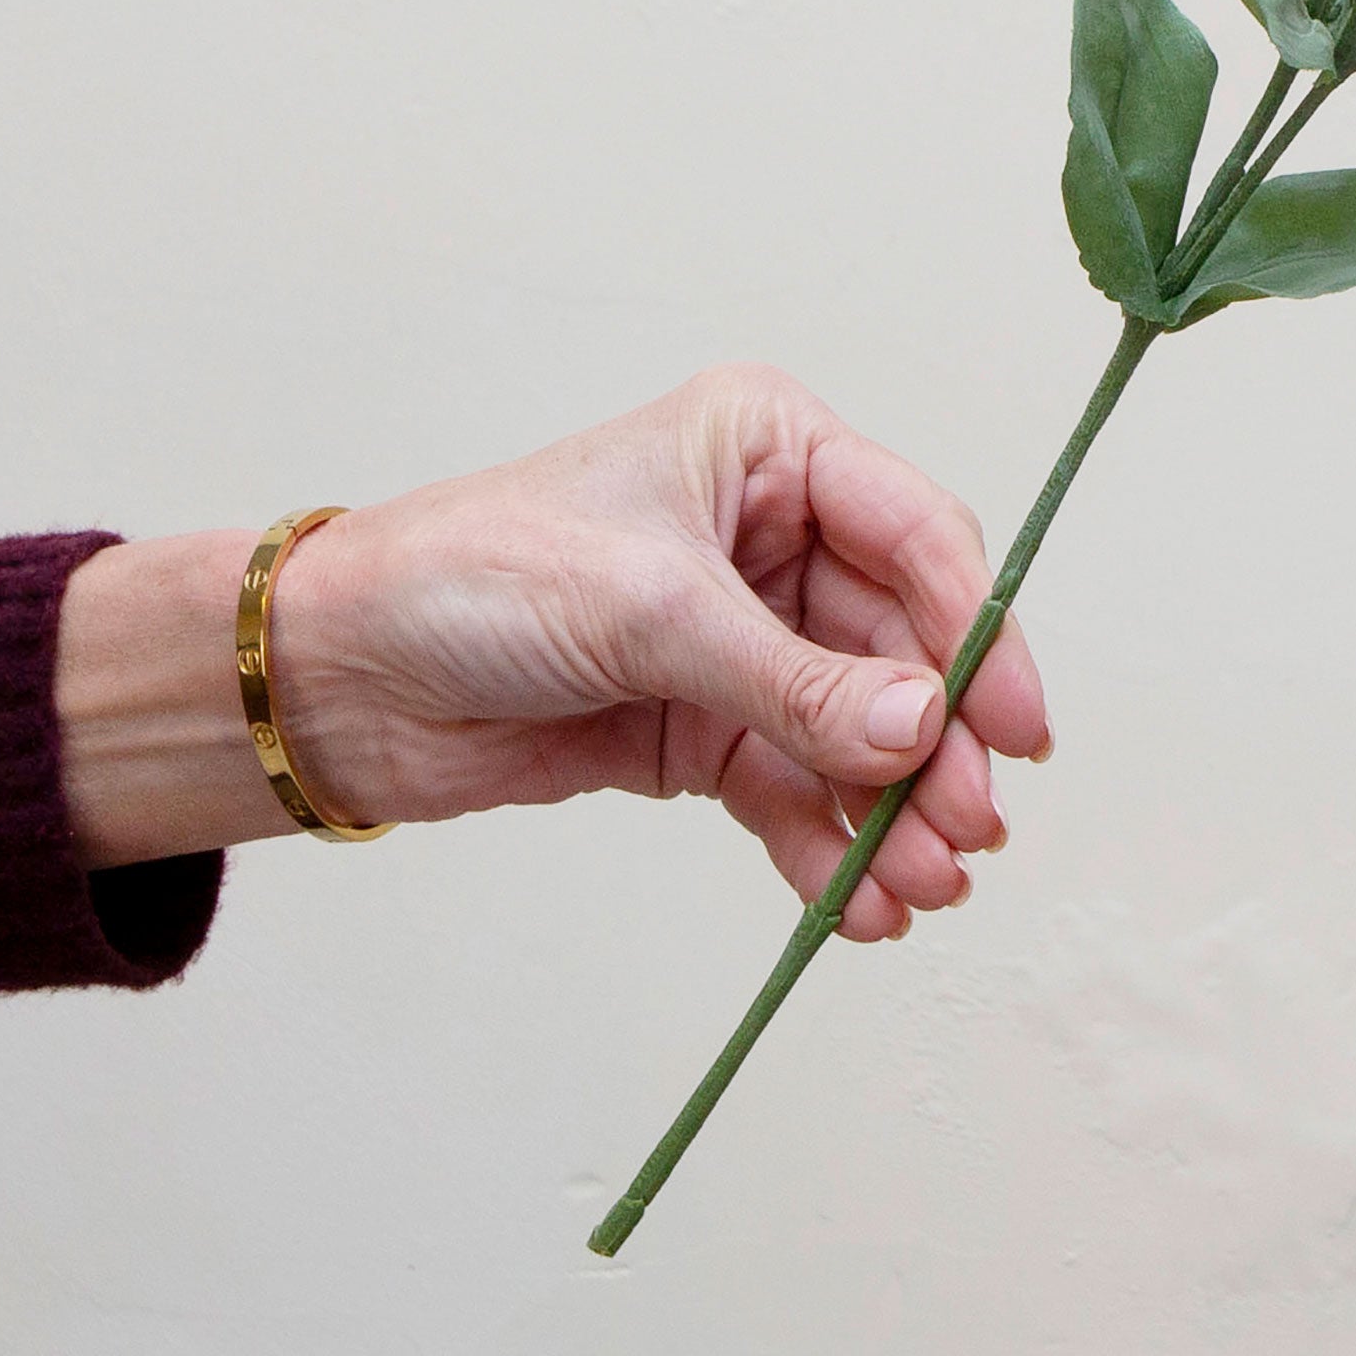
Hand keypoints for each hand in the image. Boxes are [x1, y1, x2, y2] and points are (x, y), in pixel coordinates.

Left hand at [55, 368, 1050, 941]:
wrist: (342, 674)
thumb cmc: (475, 577)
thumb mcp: (651, 613)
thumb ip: (796, 682)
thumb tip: (922, 732)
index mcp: (765, 450)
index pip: (914, 536)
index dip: (976, 632)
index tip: (1012, 728)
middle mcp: (767, 537)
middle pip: (900, 648)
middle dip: (936, 746)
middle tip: (968, 832)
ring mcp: (739, 639)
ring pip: (857, 731)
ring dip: (893, 813)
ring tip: (922, 888)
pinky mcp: (702, 728)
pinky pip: (795, 788)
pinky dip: (829, 847)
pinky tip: (858, 905)